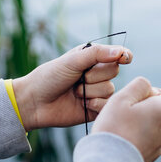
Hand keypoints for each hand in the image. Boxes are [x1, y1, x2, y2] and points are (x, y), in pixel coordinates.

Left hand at [13, 44, 132, 130]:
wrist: (35, 103)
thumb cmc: (49, 77)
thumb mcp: (72, 60)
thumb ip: (97, 54)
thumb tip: (122, 52)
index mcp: (92, 58)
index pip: (116, 55)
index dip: (123, 56)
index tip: (125, 58)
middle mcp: (96, 74)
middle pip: (114, 71)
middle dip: (95, 75)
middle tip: (77, 79)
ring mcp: (97, 92)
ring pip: (110, 89)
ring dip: (90, 91)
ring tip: (74, 93)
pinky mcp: (95, 109)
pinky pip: (108, 106)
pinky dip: (96, 104)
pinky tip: (82, 104)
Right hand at [92, 77, 160, 161]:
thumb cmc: (113, 128)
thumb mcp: (122, 97)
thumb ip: (138, 85)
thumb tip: (148, 86)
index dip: (147, 93)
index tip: (130, 99)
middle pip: (155, 112)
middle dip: (139, 110)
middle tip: (118, 114)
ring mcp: (158, 147)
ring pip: (148, 129)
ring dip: (136, 126)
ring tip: (116, 130)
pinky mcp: (149, 160)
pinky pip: (143, 144)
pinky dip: (133, 141)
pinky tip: (119, 144)